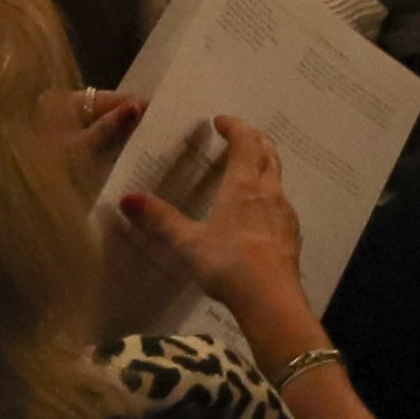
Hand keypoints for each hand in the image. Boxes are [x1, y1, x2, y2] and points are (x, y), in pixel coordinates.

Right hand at [108, 112, 310, 334]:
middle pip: (268, 153)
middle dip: (255, 139)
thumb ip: (160, 220)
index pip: (245, 142)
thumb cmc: (227, 263)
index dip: (235, 127)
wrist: (270, 297)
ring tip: (249, 168)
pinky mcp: (292, 233)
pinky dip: (270, 193)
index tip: (221, 121)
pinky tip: (261, 211)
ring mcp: (284, 212)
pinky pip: (282, 202)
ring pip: (278, 176)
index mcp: (243, 185)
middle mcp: (268, 191)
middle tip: (240, 135)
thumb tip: (127, 198)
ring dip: (265, 164)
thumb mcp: (187, 243)